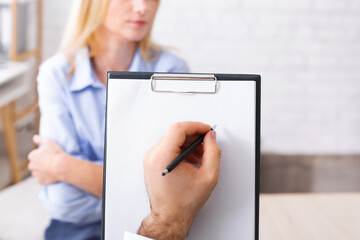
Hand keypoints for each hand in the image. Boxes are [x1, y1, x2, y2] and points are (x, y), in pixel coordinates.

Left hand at [27, 135, 65, 184]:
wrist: (63, 167)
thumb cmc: (56, 154)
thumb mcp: (49, 142)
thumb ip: (40, 139)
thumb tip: (34, 137)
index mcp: (32, 156)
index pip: (32, 156)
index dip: (39, 155)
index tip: (46, 155)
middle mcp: (32, 166)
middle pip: (33, 165)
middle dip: (38, 164)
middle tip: (48, 162)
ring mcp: (36, 174)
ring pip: (36, 173)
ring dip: (40, 171)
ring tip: (50, 169)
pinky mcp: (41, 181)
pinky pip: (40, 180)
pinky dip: (44, 178)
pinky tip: (50, 174)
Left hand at [138, 122, 220, 239]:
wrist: (169, 217)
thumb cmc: (183, 202)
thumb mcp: (208, 177)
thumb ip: (213, 152)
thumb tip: (211, 138)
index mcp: (163, 157)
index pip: (178, 129)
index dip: (196, 126)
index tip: (206, 130)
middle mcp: (153, 155)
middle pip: (175, 133)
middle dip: (194, 135)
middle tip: (207, 143)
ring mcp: (150, 159)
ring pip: (172, 139)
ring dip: (188, 143)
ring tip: (200, 156)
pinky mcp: (151, 162)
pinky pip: (167, 147)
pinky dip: (181, 149)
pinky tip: (191, 160)